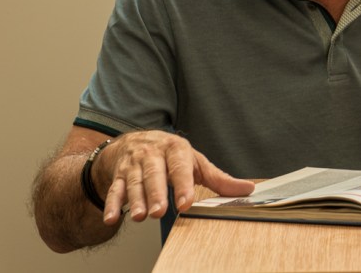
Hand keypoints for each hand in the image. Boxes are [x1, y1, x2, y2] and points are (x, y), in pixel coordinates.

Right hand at [93, 130, 253, 224]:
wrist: (134, 141)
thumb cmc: (171, 155)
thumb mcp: (196, 162)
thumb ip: (219, 178)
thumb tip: (248, 189)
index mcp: (176, 149)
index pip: (180, 167)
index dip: (183, 185)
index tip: (186, 203)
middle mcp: (153, 155)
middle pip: (154, 175)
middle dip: (157, 193)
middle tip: (160, 212)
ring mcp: (134, 165)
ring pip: (134, 184)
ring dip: (136, 201)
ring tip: (141, 216)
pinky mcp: (118, 176)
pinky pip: (114, 190)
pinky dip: (112, 204)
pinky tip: (112, 219)